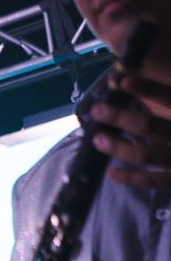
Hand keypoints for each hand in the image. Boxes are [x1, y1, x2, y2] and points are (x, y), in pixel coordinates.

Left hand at [90, 69, 170, 191]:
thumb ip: (169, 95)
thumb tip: (135, 78)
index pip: (170, 98)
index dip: (149, 90)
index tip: (124, 82)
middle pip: (151, 126)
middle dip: (120, 118)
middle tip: (97, 110)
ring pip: (147, 155)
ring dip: (119, 147)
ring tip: (97, 139)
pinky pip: (153, 181)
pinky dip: (131, 178)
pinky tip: (111, 173)